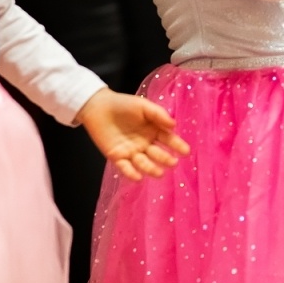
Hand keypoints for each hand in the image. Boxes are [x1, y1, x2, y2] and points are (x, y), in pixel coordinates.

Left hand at [75, 88, 189, 181]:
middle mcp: (145, 144)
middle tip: (172, 163)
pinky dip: (131, 173)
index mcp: (153, 131)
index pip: (168, 140)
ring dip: (151, 169)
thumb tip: (174, 125)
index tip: (186, 152)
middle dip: (165, 159)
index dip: (177, 146)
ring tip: (159, 173)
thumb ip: (158, 114)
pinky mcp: (117, 157)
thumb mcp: (143, 106)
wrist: (98, 107)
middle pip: (157, 154)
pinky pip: (125, 168)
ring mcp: (131, 152)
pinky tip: (137, 177)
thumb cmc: (123, 105)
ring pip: (143, 163)